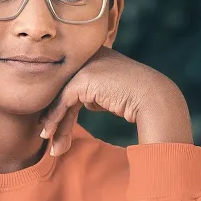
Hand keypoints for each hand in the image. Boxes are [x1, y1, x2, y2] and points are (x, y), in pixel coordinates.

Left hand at [38, 46, 191, 155]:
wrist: (151, 97)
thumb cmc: (135, 99)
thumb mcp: (107, 93)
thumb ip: (92, 93)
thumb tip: (80, 103)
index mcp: (92, 54)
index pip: (69, 83)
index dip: (60, 107)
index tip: (54, 128)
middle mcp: (85, 57)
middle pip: (63, 91)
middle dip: (56, 118)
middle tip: (49, 139)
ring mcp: (83, 66)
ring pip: (61, 99)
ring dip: (55, 124)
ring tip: (53, 146)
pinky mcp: (82, 80)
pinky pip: (62, 103)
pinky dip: (55, 120)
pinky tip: (51, 135)